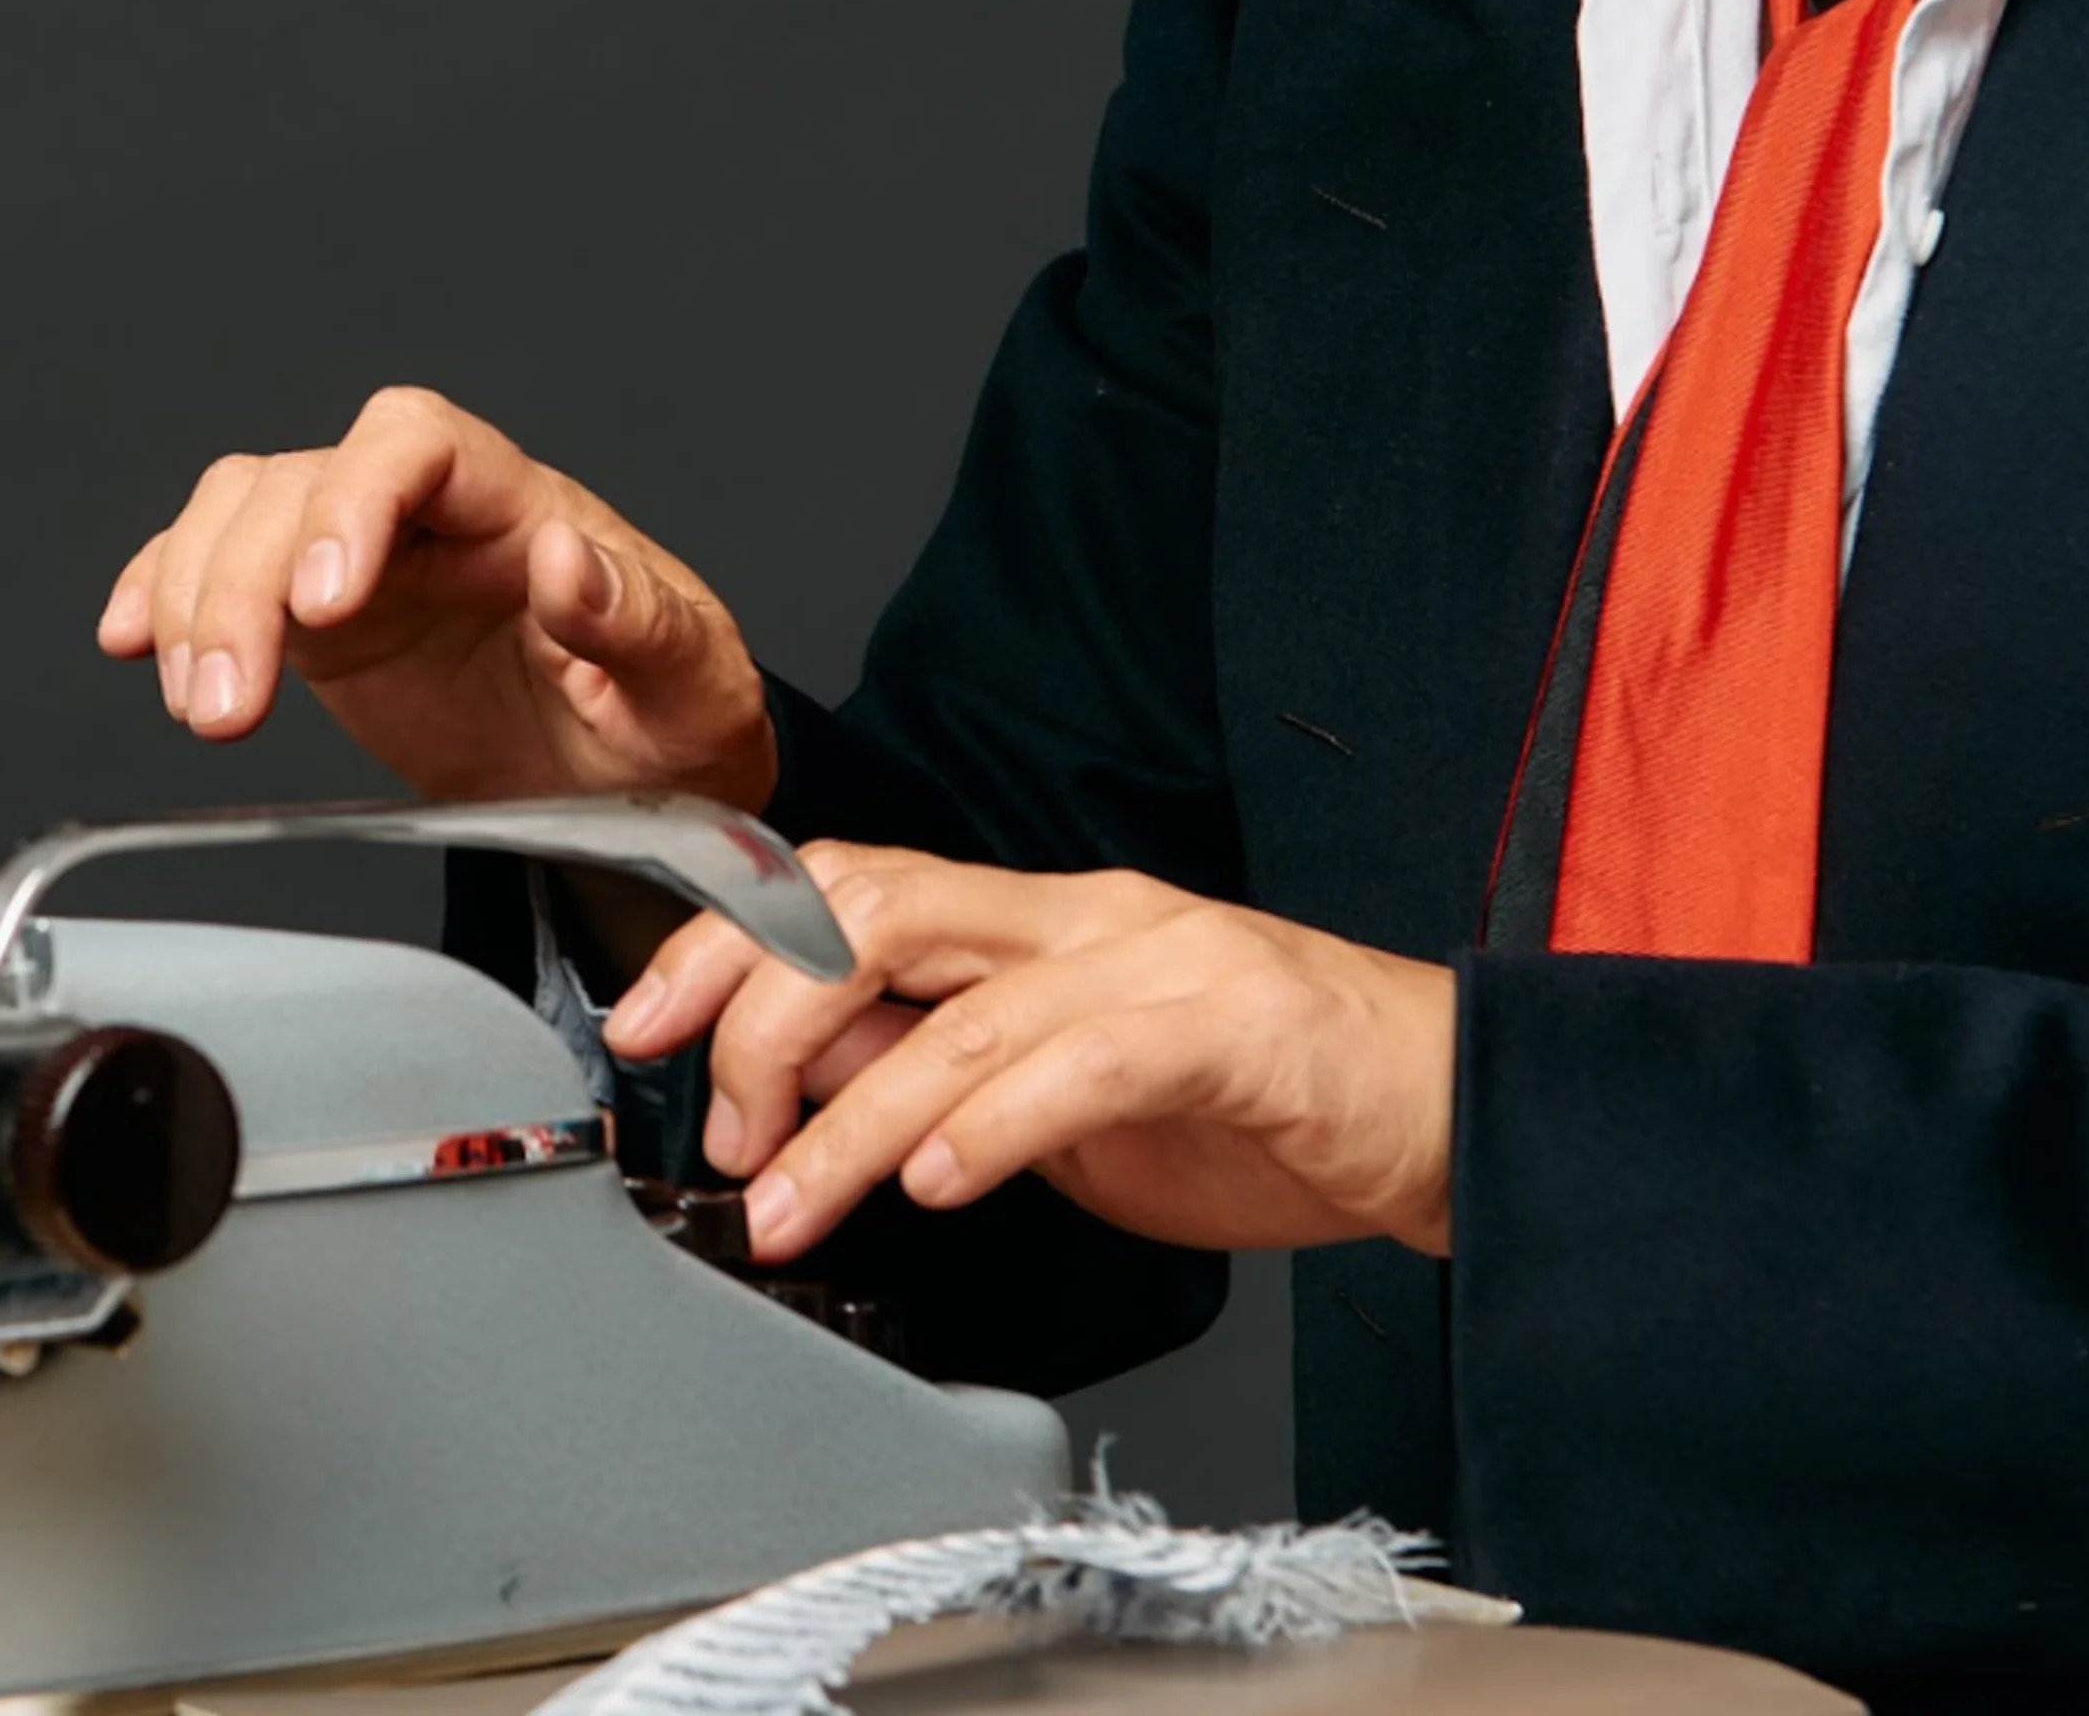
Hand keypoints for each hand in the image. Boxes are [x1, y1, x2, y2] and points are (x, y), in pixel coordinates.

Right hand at [94, 386, 774, 811]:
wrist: (643, 781)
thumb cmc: (672, 718)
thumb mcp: (687, 682)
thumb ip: (634, 619)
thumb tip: (566, 560)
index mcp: (525, 507)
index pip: (418, 444)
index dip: (353, 502)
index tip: (325, 603)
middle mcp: (435, 517)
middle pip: (303, 483)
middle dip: (242, 583)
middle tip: (229, 704)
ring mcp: (369, 562)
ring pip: (243, 514)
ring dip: (193, 600)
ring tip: (204, 708)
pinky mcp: (322, 622)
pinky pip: (217, 566)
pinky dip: (161, 591)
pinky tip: (134, 642)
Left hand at [610, 846, 1455, 1261]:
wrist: (1444, 1105)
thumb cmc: (1267, 1103)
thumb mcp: (1071, 1091)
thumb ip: (953, 1062)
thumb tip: (818, 1072)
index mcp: (1044, 920)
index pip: (850, 883)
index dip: (729, 939)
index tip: (643, 1025)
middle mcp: (1085, 916)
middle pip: (876, 905)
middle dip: (758, 1004)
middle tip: (713, 1124)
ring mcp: (1157, 961)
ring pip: (958, 1002)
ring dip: (846, 1116)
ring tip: (788, 1205)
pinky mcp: (1224, 1028)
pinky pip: (1081, 1061)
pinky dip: (990, 1124)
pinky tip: (937, 1184)